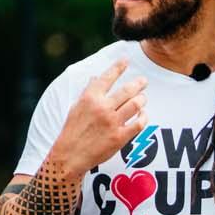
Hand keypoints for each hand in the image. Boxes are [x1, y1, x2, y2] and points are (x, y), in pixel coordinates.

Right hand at [54, 60, 147, 178]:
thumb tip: (96, 77)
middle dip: (138, 84)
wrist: (71, 155)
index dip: (118, 67)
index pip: (107, 78)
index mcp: (90, 98)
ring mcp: (112, 122)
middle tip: (143, 81)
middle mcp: (102, 108)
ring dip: (142, 100)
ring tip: (143, 98)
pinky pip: (138, 124)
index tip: (126, 60)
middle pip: (127, 90)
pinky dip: (143, 118)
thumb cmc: (73, 130)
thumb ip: (88, 91)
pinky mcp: (120, 137)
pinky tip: (143, 115)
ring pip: (135, 105)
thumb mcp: (76, 106)